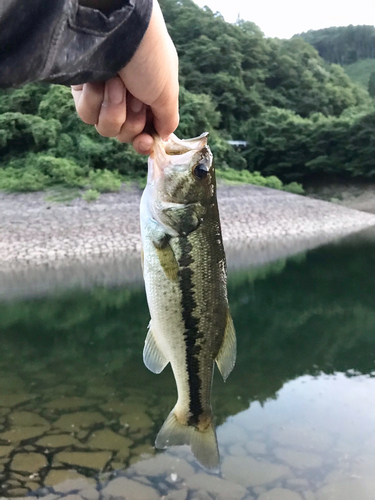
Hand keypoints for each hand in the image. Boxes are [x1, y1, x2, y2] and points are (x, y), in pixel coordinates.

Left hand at [71, 0, 178, 154]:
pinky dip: (96, 99)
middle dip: (131, 121)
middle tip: (135, 99)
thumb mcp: (168, 92)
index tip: (144, 141)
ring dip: (115, 108)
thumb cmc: (149, 58)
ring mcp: (102, 95)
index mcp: (149, 98)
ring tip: (117, 83)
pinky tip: (101, 80)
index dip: (143, 142)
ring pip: (105, 128)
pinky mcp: (81, 90)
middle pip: (124, 135)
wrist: (119, 31)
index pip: (143, 132)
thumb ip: (168, 118)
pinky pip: (87, 114)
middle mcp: (126, 99)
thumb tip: (165, 136)